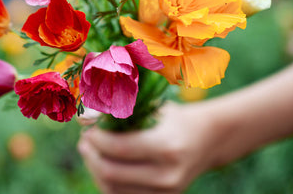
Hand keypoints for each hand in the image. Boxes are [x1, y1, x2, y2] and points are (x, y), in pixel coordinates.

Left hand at [78, 102, 217, 193]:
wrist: (209, 139)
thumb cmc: (176, 118)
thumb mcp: (153, 107)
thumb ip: (120, 111)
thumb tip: (84, 119)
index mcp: (167, 146)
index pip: (118, 148)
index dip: (96, 139)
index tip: (88, 128)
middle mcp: (167, 174)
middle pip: (111, 172)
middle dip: (90, 155)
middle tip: (84, 140)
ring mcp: (166, 191)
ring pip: (113, 189)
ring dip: (95, 169)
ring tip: (90, 151)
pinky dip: (108, 181)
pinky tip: (104, 163)